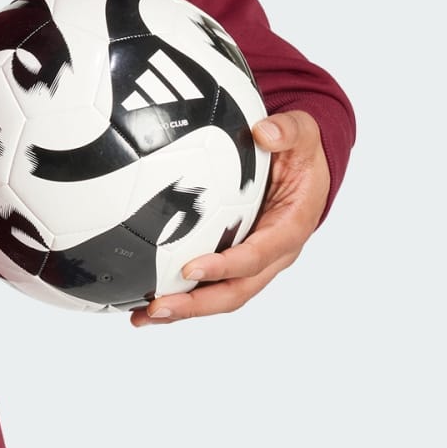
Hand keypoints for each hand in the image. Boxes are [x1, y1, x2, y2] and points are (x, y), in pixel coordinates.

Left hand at [128, 109, 328, 326]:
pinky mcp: (234, 259)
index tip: (190, 267)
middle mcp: (272, 255)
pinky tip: (141, 296)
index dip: (225, 266)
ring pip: (219, 295)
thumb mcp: (302, 133)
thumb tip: (263, 131)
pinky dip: (179, 292)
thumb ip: (288, 132)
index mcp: (289, 229)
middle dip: (196, 304)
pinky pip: (208, 282)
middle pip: (235, 292)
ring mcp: (252, 262)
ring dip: (183, 308)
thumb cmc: (301, 151)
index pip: (257, 256)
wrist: (305, 166)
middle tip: (156, 308)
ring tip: (141, 316)